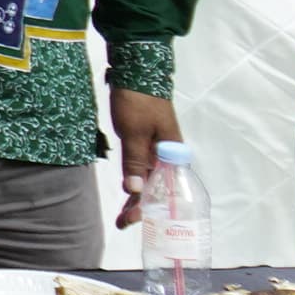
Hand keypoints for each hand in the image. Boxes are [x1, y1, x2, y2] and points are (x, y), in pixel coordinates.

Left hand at [111, 88, 184, 228]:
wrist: (137, 71)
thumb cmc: (138, 101)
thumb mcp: (134, 133)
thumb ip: (135, 162)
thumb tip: (135, 189)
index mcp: (171, 155)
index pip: (163, 189)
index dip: (147, 207)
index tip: (132, 219)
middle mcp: (167, 155)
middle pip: (157, 188)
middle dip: (141, 207)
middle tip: (122, 223)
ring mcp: (157, 149)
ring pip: (149, 179)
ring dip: (138, 196)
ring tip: (123, 216)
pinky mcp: (146, 142)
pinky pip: (143, 167)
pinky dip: (136, 180)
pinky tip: (130, 190)